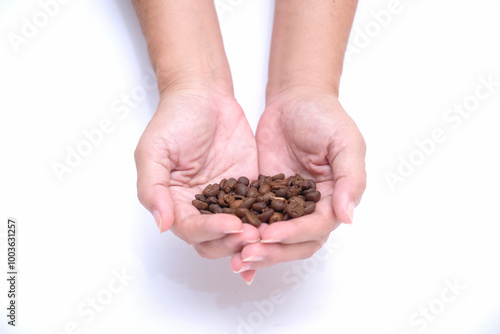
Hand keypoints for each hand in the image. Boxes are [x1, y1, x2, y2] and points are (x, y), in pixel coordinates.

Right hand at [135, 89, 260, 265]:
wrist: (205, 95)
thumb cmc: (174, 119)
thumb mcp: (153, 151)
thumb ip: (152, 188)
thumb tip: (161, 225)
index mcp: (174, 203)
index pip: (190, 229)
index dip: (210, 232)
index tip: (231, 225)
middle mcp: (200, 207)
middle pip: (214, 240)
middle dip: (233, 242)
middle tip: (253, 235)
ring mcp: (226, 200)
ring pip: (238, 232)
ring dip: (252, 237)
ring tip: (269, 232)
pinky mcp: (249, 188)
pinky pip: (259, 210)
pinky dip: (268, 220)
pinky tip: (283, 221)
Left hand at [230, 88, 365, 272]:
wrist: (293, 99)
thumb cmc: (324, 117)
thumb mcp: (345, 142)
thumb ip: (350, 178)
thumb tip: (348, 217)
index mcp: (333, 200)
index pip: (316, 228)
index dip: (294, 235)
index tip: (271, 234)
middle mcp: (310, 209)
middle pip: (294, 243)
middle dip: (272, 251)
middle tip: (247, 254)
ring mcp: (284, 205)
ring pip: (273, 238)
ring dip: (256, 251)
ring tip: (235, 259)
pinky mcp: (263, 197)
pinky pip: (254, 221)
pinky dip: (242, 236)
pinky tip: (226, 245)